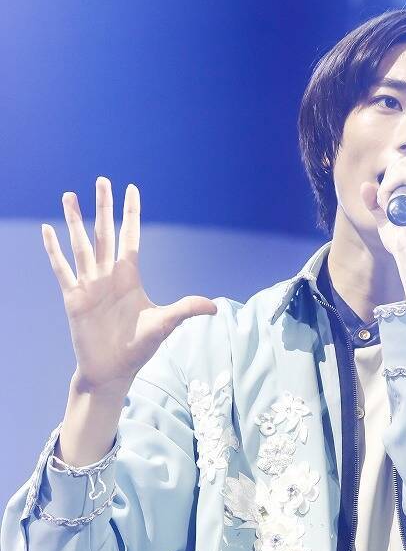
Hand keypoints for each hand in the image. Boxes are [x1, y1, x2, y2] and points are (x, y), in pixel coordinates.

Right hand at [42, 177, 216, 394]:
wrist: (112, 371)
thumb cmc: (137, 348)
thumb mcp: (164, 324)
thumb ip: (186, 309)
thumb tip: (214, 307)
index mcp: (129, 276)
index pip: (130, 237)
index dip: (131, 214)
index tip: (131, 189)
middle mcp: (108, 275)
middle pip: (105, 232)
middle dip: (104, 206)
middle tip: (102, 180)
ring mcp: (89, 285)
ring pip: (81, 244)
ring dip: (75, 220)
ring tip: (69, 195)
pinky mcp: (73, 298)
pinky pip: (62, 269)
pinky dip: (53, 250)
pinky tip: (46, 230)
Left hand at [360, 152, 405, 264]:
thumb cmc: (405, 244)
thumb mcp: (388, 220)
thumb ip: (377, 203)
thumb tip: (365, 186)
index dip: (396, 179)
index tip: (391, 204)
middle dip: (391, 179)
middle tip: (388, 206)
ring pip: (404, 165)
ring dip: (388, 186)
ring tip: (391, 208)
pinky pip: (403, 172)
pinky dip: (389, 187)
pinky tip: (390, 205)